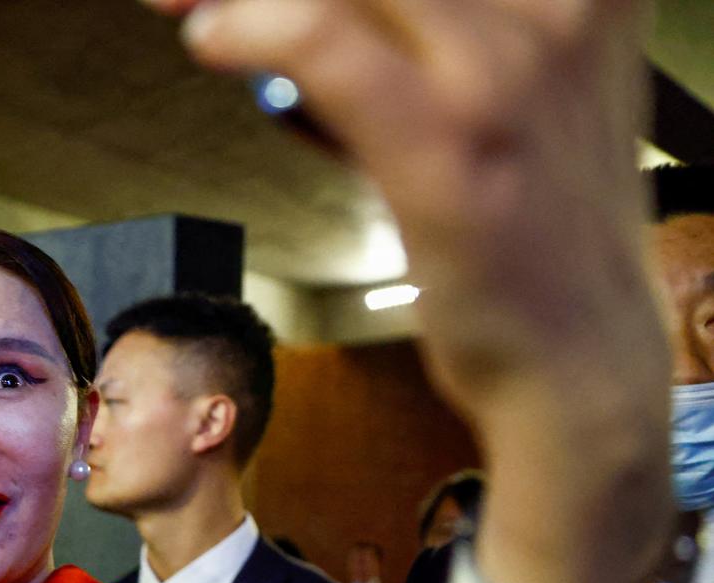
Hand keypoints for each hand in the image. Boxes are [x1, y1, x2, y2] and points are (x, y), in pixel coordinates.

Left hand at [142, 0, 664, 429]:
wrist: (581, 354)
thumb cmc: (522, 224)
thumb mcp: (495, 89)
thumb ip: (416, 32)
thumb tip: (286, 8)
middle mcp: (555, 3)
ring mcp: (508, 71)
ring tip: (195, 14)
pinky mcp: (451, 146)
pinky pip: (323, 43)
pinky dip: (251, 31)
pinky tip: (214, 44)